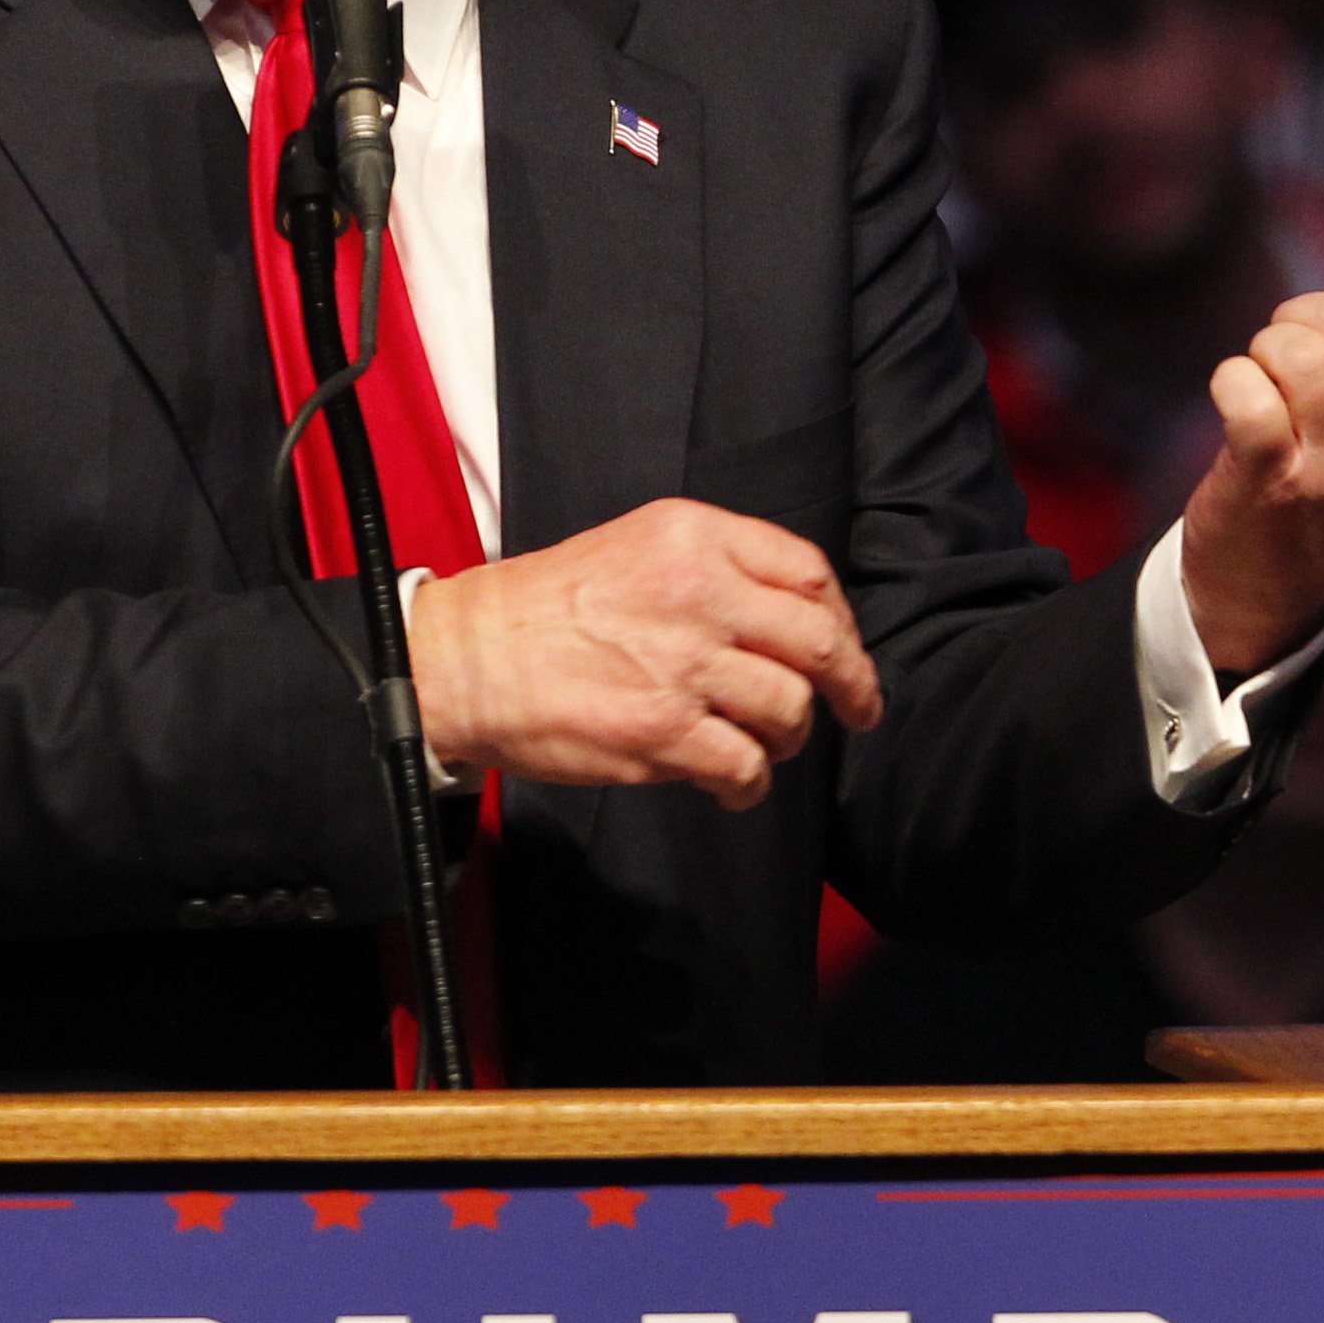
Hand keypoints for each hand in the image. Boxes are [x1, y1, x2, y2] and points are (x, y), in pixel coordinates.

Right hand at [406, 500, 884, 807]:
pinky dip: (749, 784)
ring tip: (762, 745)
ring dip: (789, 738)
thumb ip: (717, 568)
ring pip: (790, 708)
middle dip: (852, 685)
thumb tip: (794, 621)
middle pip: (821, 642)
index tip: (845, 650)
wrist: (465, 658)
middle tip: (858, 710)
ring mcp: (683, 664)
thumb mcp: (638, 546)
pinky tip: (731, 784)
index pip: (809, 572)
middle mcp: (698, 592)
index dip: (841, 620)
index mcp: (695, 537)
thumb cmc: (547, 609)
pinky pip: (746, 765)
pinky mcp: (661, 730)